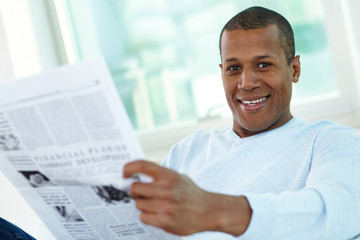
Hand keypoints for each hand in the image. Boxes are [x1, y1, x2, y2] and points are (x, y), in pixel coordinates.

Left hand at [123, 160, 251, 235]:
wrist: (209, 211)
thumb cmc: (190, 192)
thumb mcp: (178, 177)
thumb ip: (159, 175)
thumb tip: (134, 174)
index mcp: (169, 175)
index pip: (142, 165)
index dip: (129, 167)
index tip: (123, 172)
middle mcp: (167, 190)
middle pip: (135, 188)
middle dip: (134, 191)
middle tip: (139, 193)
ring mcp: (166, 206)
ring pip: (138, 204)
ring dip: (142, 205)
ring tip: (154, 204)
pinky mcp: (165, 221)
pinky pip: (143, 217)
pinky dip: (147, 216)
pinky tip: (157, 213)